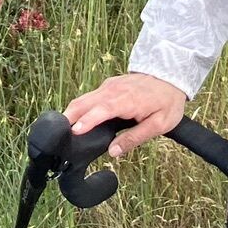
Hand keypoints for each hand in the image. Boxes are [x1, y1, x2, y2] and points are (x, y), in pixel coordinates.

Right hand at [62, 73, 187, 159]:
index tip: (74, 131)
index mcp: (127, 100)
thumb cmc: (167, 102)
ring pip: (83, 99)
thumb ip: (135, 138)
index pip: (102, 109)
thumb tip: (113, 151)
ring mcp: (108, 86)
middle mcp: (113, 90)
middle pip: (84, 102)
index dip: (87, 120)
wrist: (170, 76)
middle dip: (68, 117)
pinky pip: (89, 97)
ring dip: (71, 113)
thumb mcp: (159, 124)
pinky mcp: (107, 86)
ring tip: (60, 131)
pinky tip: (75, 121)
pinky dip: (79, 108)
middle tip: (56, 135)